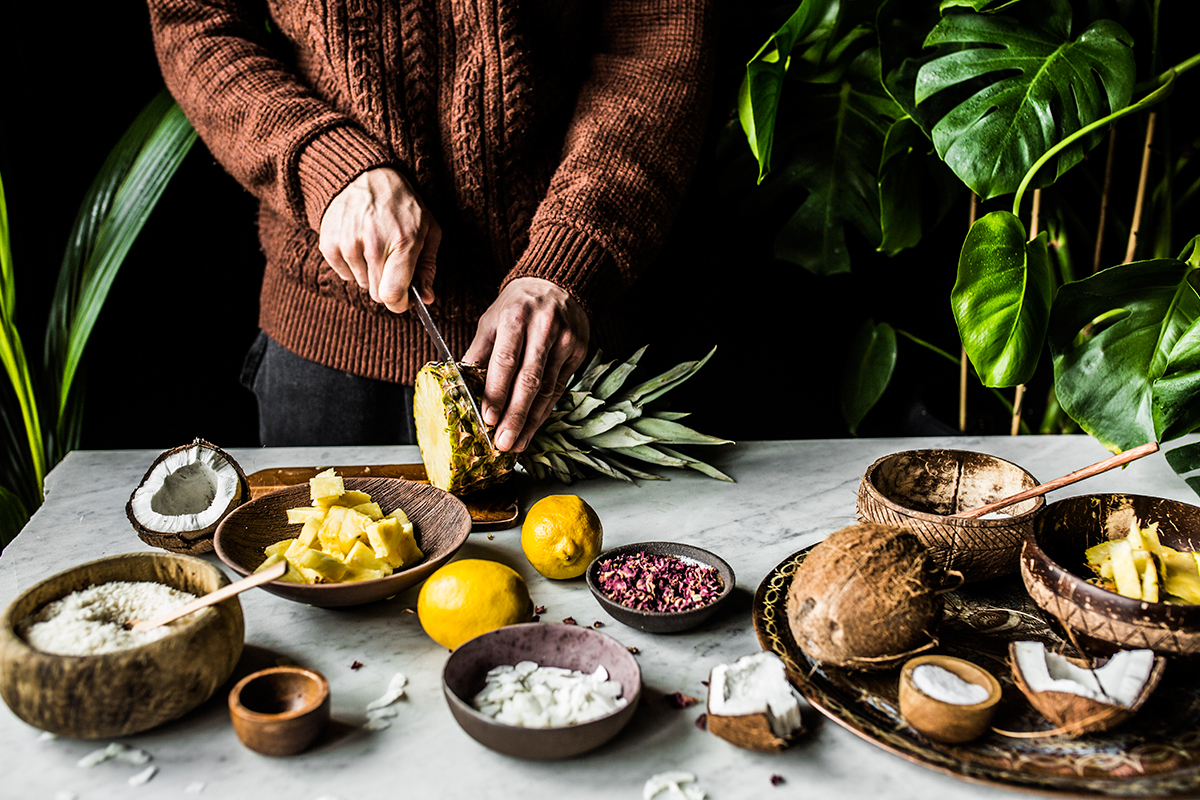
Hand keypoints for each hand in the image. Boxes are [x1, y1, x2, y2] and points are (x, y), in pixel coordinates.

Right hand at [318, 167, 439, 311]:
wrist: (365, 176)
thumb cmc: (402, 205)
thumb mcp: (428, 229)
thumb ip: (428, 267)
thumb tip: (426, 298)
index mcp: (403, 242)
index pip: (392, 294)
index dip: (399, 304)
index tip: (403, 300)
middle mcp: (373, 245)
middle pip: (377, 294)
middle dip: (387, 285)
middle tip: (392, 263)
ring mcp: (348, 244)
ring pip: (362, 284)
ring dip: (371, 273)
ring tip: (375, 245)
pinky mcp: (329, 244)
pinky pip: (345, 275)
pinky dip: (353, 266)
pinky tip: (360, 243)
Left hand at [465, 278, 589, 451]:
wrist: (557, 283)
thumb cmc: (517, 306)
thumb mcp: (491, 321)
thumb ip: (478, 353)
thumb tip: (459, 385)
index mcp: (515, 318)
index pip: (506, 361)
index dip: (497, 392)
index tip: (488, 418)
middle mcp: (543, 328)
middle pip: (529, 380)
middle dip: (516, 416)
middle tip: (504, 443)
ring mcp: (565, 341)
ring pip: (548, 389)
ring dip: (532, 421)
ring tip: (517, 444)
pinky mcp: (578, 351)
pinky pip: (560, 387)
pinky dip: (545, 410)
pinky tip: (533, 427)